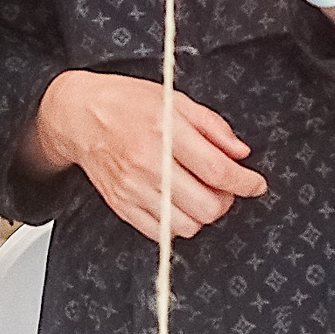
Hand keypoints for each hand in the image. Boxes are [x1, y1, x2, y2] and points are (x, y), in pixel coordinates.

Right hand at [31, 69, 265, 239]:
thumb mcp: (175, 100)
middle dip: (226, 200)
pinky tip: (177, 203)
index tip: (255, 184)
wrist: (79, 116)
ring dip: (202, 214)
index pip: (218, 170)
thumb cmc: (126, 103)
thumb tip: (240, 152)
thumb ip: (212, 127)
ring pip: (187, 225)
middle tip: (224, 187)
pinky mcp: (121, 205)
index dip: (245, 183)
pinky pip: (160, 233)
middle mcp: (149, 163)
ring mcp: (133, 188)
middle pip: (206, 206)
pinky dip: (177, 224)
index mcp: (166, 131)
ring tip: (199, 194)